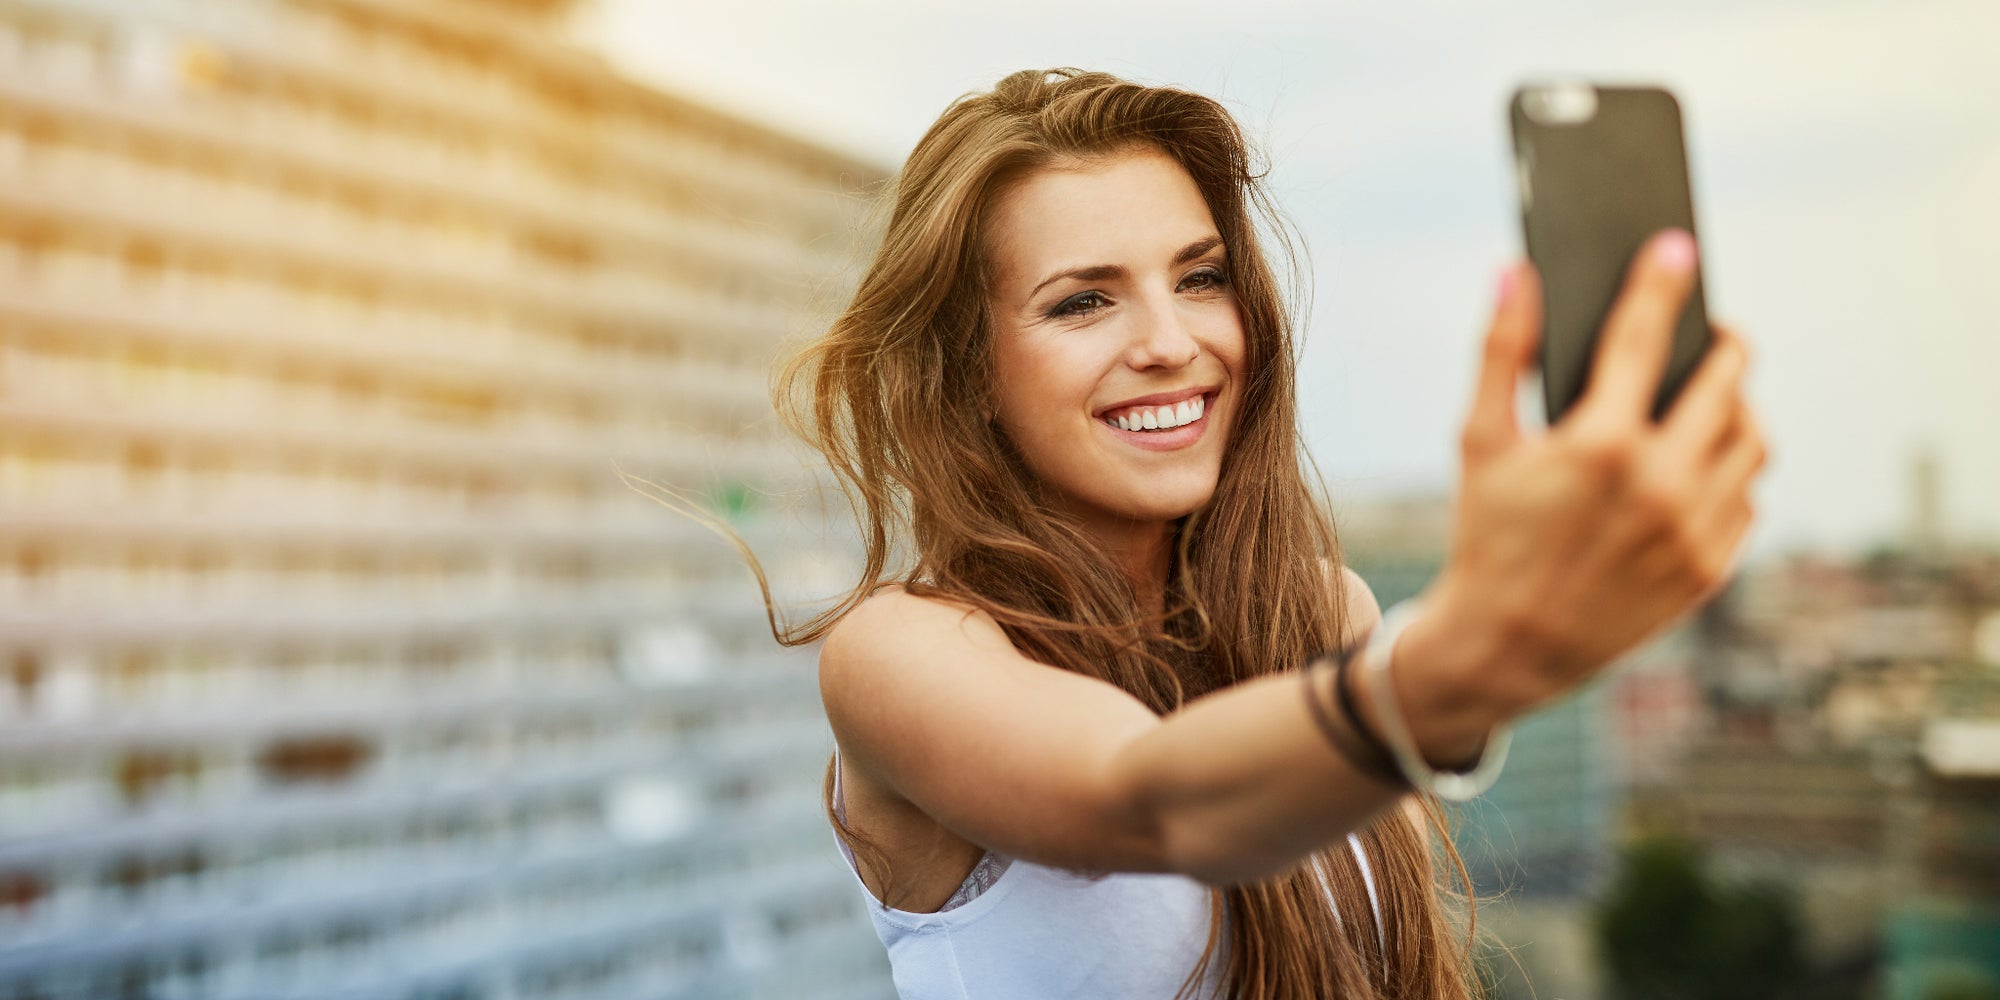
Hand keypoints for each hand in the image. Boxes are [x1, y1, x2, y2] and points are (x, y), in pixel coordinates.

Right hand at [1403, 230, 1768, 738]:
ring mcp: (1694, 530)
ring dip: (1738, 408)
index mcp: (1600, 445)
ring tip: (1712, 400)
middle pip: (1727, 382)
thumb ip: (1499, 352)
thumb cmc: (1486, 535)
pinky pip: (1748, 498)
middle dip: (1725, 344)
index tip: (1676, 248)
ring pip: (1752, 441)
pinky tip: (1700, 463)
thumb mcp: (1479, 442)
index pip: (1644, 338)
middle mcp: (1660, 484)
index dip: (1661, 284)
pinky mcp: (1711, 569)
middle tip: (1714, 331)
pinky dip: (1731, 471)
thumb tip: (1514, 272)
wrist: (1507, 646)